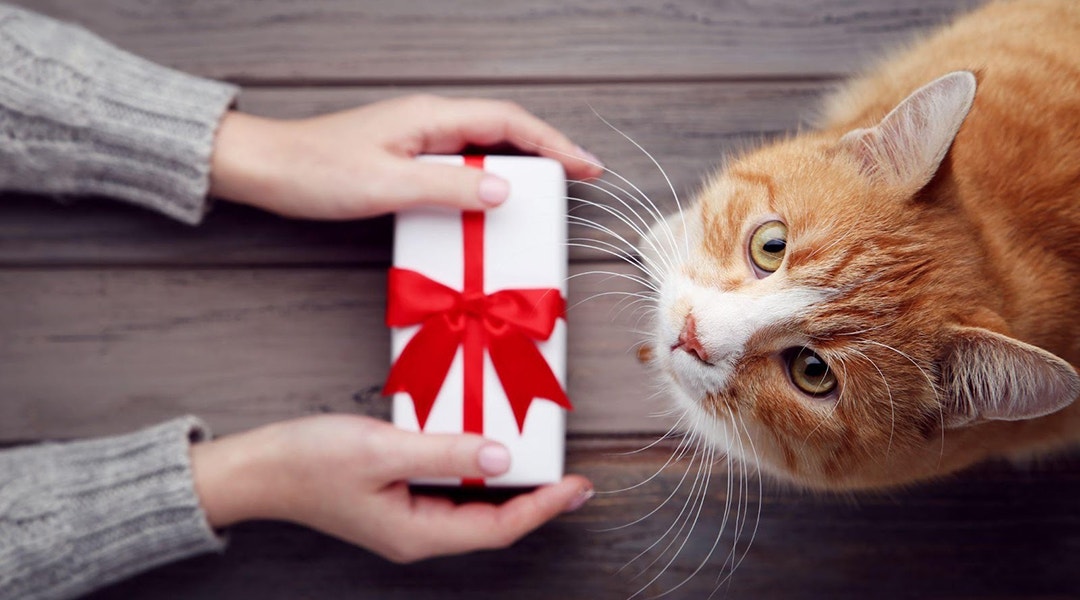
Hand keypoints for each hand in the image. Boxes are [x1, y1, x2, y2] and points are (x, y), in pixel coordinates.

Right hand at [189, 415, 593, 562]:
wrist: (257, 469)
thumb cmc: (308, 461)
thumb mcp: (382, 448)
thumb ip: (445, 452)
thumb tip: (501, 457)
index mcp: (416, 534)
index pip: (498, 528)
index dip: (543, 508)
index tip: (576, 487)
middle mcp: (416, 535)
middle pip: (491, 524)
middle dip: (536, 503)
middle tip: (573, 479)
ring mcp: (405, 521)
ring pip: (472, 510)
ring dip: (508, 489)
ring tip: (540, 465)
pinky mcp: (396, 502)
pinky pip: (449, 494)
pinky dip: (476, 475)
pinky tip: (486, 453)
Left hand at [208, 95, 602, 219]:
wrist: (267, 168)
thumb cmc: (316, 171)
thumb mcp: (387, 184)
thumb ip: (449, 186)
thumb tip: (503, 190)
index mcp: (429, 117)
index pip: (507, 122)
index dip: (552, 143)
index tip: (585, 165)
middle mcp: (428, 121)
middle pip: (503, 129)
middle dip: (547, 151)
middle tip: (580, 176)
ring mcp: (416, 137)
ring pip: (483, 145)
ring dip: (520, 164)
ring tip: (548, 190)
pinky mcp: (405, 156)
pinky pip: (460, 162)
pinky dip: (487, 176)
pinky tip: (492, 198)